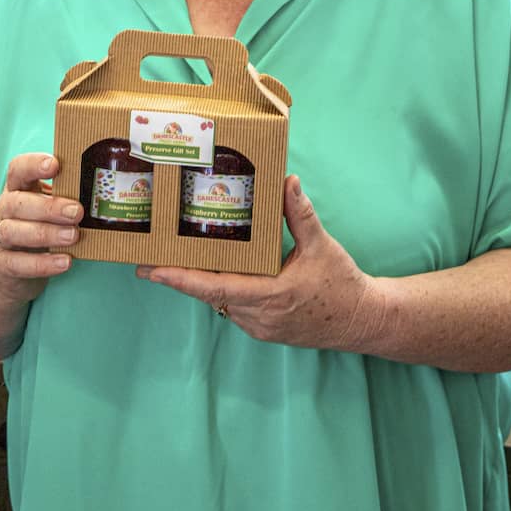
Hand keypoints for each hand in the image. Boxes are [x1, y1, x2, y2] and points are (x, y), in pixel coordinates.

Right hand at [0, 153, 81, 301]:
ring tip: (73, 236)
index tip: (55, 165)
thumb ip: (66, 198)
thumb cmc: (36, 229)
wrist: (5, 268)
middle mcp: (5, 210)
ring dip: (46, 233)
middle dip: (48, 207)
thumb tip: (104, 192)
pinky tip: (65, 262)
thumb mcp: (47, 209)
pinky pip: (17, 263)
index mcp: (18, 190)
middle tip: (77, 212)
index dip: (33, 165)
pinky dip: (42, 263)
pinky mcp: (2, 263)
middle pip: (17, 203)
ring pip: (14, 231)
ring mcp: (0, 237)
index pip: (18, 169)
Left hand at [136, 175, 379, 352]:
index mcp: (270, 295)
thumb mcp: (322, 246)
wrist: (363, 321)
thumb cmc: (343, 284)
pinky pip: (231, 308)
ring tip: (171, 259)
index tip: (152, 270)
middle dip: (178, 276)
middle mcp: (258, 316)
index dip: (181, 279)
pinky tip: (209, 271)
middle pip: (208, 294)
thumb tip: (287, 181)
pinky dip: (218, 290)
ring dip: (198, 283)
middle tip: (146, 260)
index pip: (215, 288)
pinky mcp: (263, 329)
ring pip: (218, 302)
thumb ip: (300, 214)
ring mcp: (259, 326)